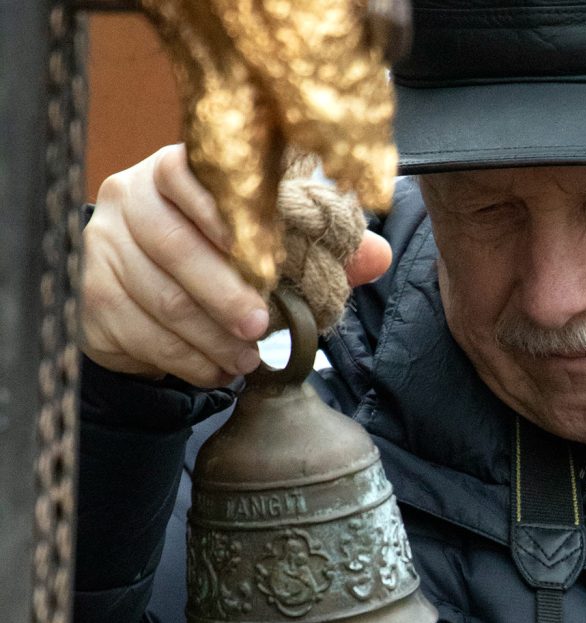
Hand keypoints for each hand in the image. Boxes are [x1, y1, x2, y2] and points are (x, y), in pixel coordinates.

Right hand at [82, 144, 391, 387]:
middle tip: (261, 325)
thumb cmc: (224, 259)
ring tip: (247, 359)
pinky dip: (185, 359)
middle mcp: (129, 199)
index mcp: (175, 172)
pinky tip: (216, 369)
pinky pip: (139, 334)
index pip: (190, 174)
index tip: (264, 255)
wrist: (152, 300)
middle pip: (174, 244)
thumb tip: (378, 255)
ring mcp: (103, 247)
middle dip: (224, 291)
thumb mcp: (275, 246)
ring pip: (158, 297)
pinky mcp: (90, 297)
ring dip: (210, 336)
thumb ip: (324, 246)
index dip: (225, 213)